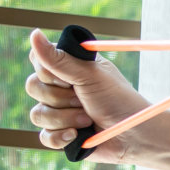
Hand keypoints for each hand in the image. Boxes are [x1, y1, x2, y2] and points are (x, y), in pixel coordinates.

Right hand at [24, 29, 151, 162]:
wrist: (136, 136)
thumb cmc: (119, 100)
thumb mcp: (89, 75)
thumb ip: (59, 59)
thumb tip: (34, 33)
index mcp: (71, 68)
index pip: (38, 60)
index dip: (49, 71)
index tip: (71, 78)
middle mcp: (63, 88)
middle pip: (33, 87)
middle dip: (61, 97)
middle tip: (84, 100)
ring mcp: (61, 112)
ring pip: (37, 114)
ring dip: (65, 118)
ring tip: (88, 120)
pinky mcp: (62, 135)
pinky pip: (43, 136)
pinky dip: (59, 137)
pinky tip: (77, 135)